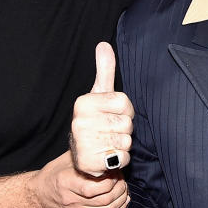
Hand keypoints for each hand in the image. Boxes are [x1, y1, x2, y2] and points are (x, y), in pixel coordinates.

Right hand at [35, 151, 129, 207]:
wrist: (39, 195)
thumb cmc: (53, 174)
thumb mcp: (65, 160)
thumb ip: (84, 156)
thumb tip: (104, 148)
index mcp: (67, 183)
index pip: (97, 187)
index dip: (112, 179)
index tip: (115, 171)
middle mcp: (71, 200)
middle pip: (105, 199)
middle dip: (120, 188)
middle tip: (121, 178)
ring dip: (121, 199)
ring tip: (123, 188)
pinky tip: (121, 201)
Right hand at [70, 42, 134, 176]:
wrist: (83, 153)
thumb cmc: (97, 119)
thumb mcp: (100, 93)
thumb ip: (104, 69)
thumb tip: (104, 44)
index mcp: (84, 103)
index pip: (124, 103)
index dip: (125, 111)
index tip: (113, 114)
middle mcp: (80, 122)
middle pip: (127, 124)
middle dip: (124, 129)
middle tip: (110, 131)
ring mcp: (83, 143)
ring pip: (126, 142)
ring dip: (122, 145)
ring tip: (109, 143)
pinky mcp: (89, 163)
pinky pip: (122, 159)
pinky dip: (120, 160)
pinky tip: (108, 156)